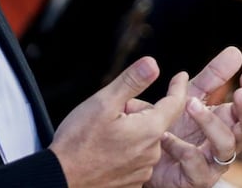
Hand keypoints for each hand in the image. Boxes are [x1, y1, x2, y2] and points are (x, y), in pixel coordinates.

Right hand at [50, 57, 188, 187]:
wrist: (61, 178)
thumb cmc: (78, 142)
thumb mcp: (104, 102)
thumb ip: (132, 82)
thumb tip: (153, 64)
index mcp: (149, 130)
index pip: (175, 103)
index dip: (178, 87)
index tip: (180, 76)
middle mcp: (152, 153)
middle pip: (155, 121)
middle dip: (138, 112)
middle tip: (111, 115)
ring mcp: (143, 170)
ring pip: (144, 140)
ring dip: (131, 132)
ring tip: (105, 135)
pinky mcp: (133, 183)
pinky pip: (136, 158)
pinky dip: (126, 151)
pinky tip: (106, 151)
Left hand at [139, 47, 241, 187]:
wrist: (145, 155)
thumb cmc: (175, 126)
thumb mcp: (192, 94)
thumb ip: (213, 76)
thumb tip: (236, 51)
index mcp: (229, 121)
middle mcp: (227, 142)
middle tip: (237, 93)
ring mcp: (214, 163)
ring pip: (226, 146)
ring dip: (210, 123)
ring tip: (190, 105)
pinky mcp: (196, 179)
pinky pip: (197, 166)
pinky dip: (182, 149)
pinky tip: (166, 135)